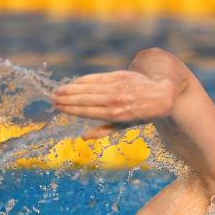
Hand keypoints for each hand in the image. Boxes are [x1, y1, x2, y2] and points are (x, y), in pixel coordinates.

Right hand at [51, 70, 176, 123]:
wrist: (162, 96)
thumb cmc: (142, 114)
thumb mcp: (125, 126)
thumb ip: (104, 130)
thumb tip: (83, 138)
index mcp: (116, 115)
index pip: (88, 111)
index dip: (72, 109)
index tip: (59, 108)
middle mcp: (115, 101)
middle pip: (86, 99)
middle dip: (68, 99)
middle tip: (53, 98)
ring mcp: (118, 88)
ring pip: (90, 88)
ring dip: (72, 89)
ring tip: (58, 90)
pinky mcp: (120, 76)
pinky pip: (99, 78)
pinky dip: (85, 80)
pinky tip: (75, 82)